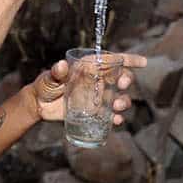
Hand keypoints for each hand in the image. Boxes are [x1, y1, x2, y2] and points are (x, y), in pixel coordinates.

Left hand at [29, 53, 148, 124]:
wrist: (39, 106)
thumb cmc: (44, 86)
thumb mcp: (49, 78)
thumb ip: (56, 73)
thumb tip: (61, 66)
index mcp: (90, 68)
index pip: (113, 61)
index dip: (129, 60)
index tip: (143, 62)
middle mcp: (98, 81)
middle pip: (121, 79)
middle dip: (128, 81)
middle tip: (122, 86)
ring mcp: (98, 97)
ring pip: (120, 98)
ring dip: (124, 102)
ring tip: (116, 107)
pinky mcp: (95, 112)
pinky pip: (111, 116)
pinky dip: (117, 119)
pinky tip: (116, 122)